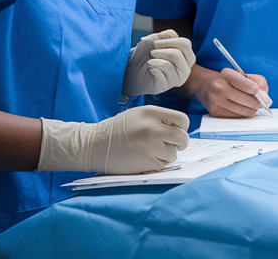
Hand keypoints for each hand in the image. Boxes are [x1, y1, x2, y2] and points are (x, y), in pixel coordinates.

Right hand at [36, 105, 190, 173]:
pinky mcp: (147, 163)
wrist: (95, 146)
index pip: (182, 120)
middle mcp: (154, 128)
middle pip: (182, 138)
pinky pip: (163, 164)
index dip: (181, 127)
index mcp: (152, 113)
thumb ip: (160, 118)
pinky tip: (144, 157)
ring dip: (166, 154)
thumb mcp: (139, 115)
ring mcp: (151, 147)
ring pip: (174, 153)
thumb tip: (180, 128)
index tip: (175, 131)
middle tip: (170, 144)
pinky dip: (157, 163)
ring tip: (149, 150)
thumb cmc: (117, 130)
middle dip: (179, 143)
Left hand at [123, 29, 195, 95]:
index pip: (185, 44)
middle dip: (162, 51)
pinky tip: (150, 70)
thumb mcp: (155, 41)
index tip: (155, 43)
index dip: (169, 41)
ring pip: (168, 65)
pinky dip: (152, 69)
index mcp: (187, 56)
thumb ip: (165, 35)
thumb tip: (167, 34)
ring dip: (155, 60)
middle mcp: (185, 68)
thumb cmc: (147, 54)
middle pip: (178, 54)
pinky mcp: (166, 86)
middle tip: (151, 52)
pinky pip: (160, 75)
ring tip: (149, 61)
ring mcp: (177, 79)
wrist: (134, 71)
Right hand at [187, 64, 271, 117]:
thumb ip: (258, 81)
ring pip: (243, 110)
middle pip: (245, 99)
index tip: (258, 91)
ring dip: (253, 110)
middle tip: (264, 103)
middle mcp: (219, 87)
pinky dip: (244, 114)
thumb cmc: (229, 81)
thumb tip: (265, 96)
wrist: (206, 87)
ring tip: (254, 106)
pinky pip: (237, 117)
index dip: (253, 87)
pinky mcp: (215, 113)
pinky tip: (244, 109)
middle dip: (258, 102)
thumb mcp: (242, 75)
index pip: (241, 81)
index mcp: (226, 74)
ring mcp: (216, 101)